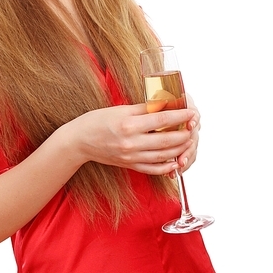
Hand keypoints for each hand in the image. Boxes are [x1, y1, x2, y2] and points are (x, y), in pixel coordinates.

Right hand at [71, 102, 198, 176]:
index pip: (162, 120)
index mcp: (129, 124)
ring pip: (163, 155)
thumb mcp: (120, 109)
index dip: (180, 116)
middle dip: (184, 134)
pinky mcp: (130, 165)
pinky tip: (176, 161)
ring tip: (188, 141)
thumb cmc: (97, 121)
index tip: (191, 112)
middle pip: (167, 140)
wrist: (79, 141)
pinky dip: (167, 167)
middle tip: (193, 127)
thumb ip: (144, 108)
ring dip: (180, 149)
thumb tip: (165, 104)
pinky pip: (153, 169)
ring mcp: (131, 156)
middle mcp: (131, 142)